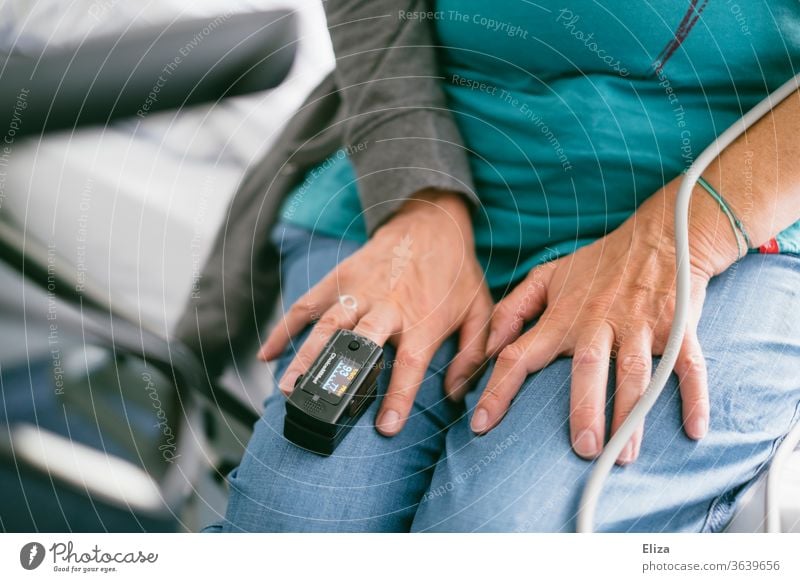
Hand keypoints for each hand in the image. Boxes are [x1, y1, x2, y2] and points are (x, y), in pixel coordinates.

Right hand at [259, 190, 492, 435]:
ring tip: (287, 388)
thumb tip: (456, 395)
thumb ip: (472, 354)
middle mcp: (388, 306)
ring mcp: (359, 291)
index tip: (386, 427)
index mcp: (422, 319)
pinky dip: (285, 328)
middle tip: (317, 404)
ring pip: (327, 325)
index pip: (409, 364)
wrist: (431, 221)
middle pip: (359, 343)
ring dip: (304, 356)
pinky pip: (307, 304)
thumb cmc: (456, 271)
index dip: (398, 397)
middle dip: (337, 375)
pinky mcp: (340, 279)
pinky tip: (267, 353)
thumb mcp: (479, 311)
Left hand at [472, 176, 740, 464]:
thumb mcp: (546, 277)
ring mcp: (639, 325)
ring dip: (632, 414)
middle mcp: (597, 322)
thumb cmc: (597, 265)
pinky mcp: (677, 327)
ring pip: (635, 372)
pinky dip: (694, 395)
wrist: (660, 235)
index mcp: (561, 316)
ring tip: (625, 455)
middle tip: (583, 449)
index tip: (478, 424)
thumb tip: (489, 348)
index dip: (497, 389)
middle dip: (584, 409)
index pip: (519, 354)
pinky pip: (687, 363)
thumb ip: (512, 309)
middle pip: (587, 368)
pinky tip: (694, 429)